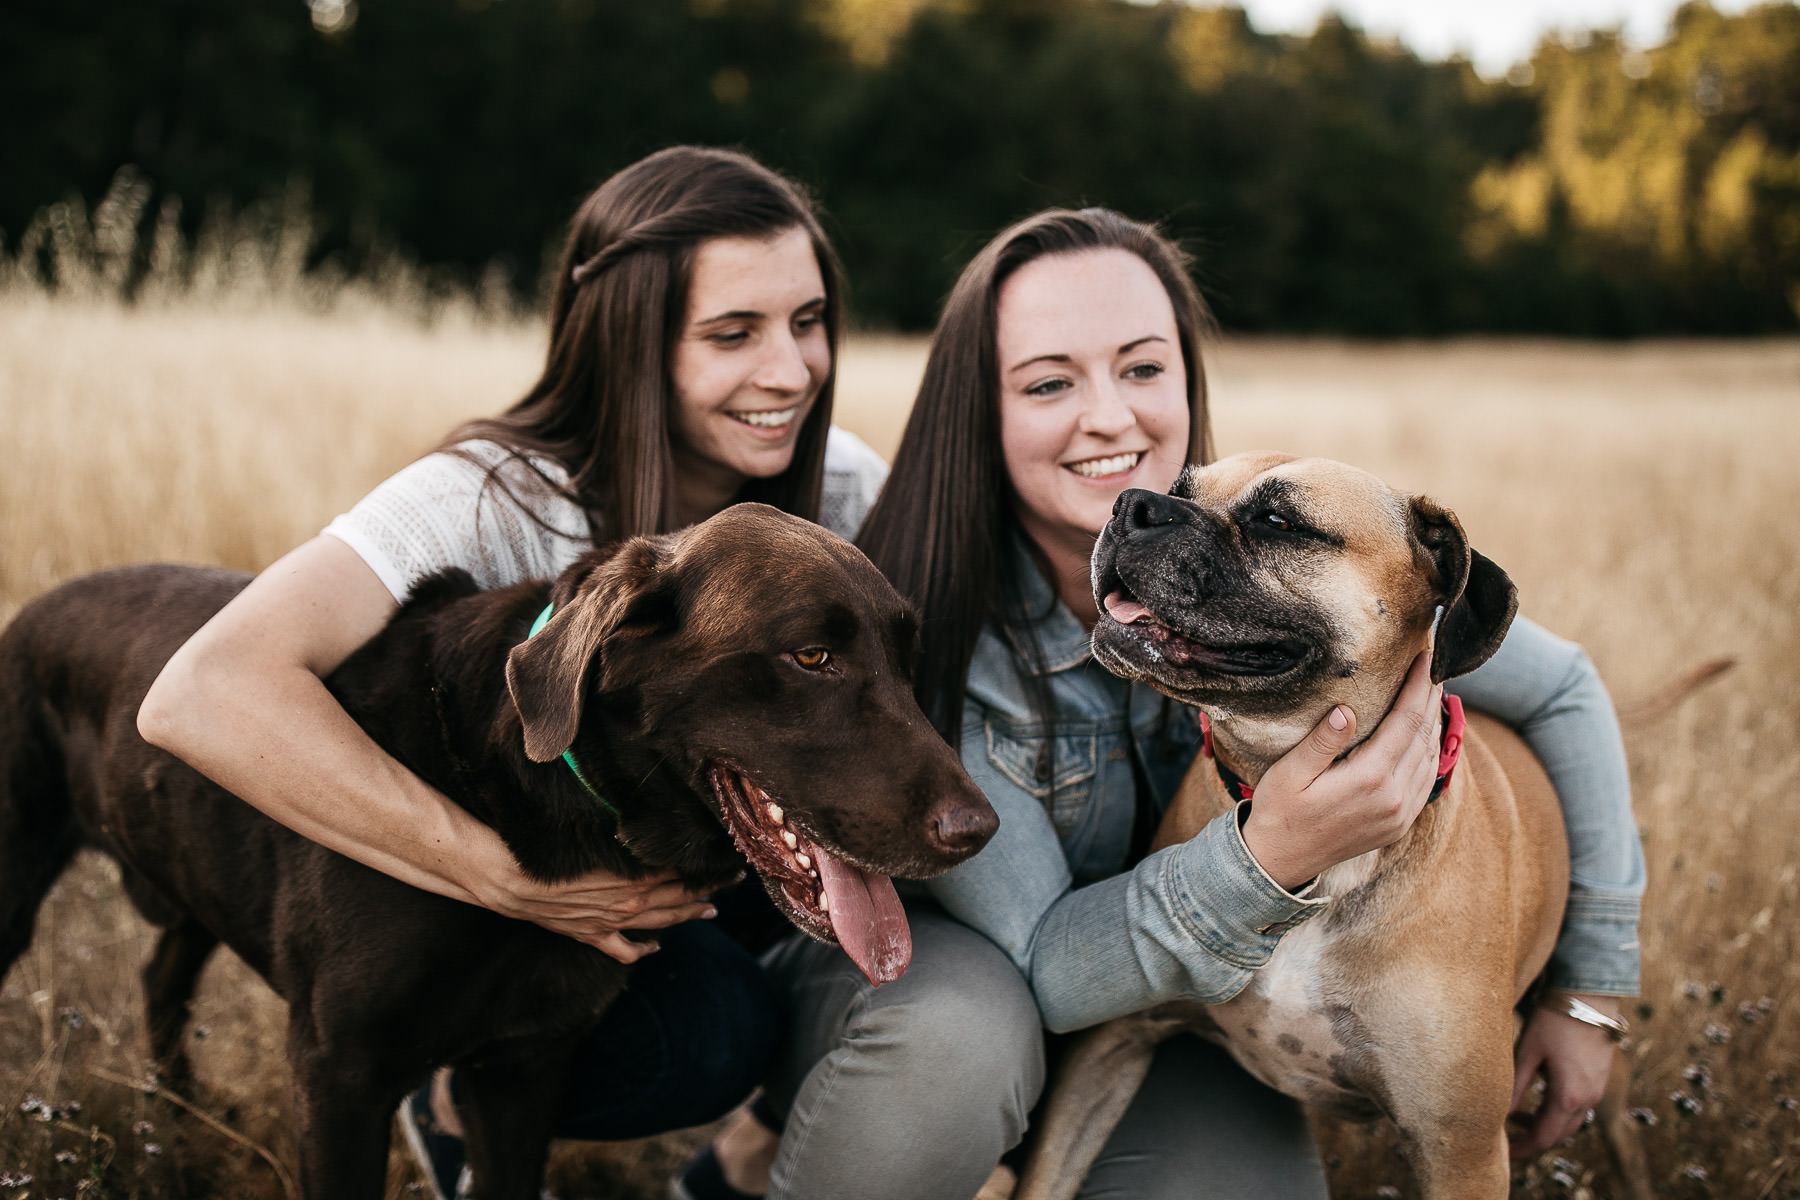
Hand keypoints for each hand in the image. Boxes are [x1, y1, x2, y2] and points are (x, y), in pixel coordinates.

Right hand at [478, 861, 719, 962]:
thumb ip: (630, 844)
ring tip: (711, 910)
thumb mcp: (599, 842)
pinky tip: (657, 948)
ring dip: (688, 916)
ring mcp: (613, 923)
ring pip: (661, 923)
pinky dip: (644, 950)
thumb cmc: (554, 853)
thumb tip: (656, 834)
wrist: (514, 882)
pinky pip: (624, 951)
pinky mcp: (593, 935)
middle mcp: (630, 903)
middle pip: (679, 897)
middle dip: (709, 888)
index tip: (728, 859)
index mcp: (634, 878)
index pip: (681, 872)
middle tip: (734, 880)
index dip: (706, 867)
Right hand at [1241, 649, 1443, 890]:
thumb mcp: (1290, 772)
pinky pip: (1427, 780)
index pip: (1406, 721)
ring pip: (1432, 758)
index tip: (1426, 658)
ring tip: (1433, 693)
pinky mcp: (1399, 824)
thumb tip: (1347, 709)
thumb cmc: (1279, 812)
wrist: (1281, 862)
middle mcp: (1394, 798)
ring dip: (1434, 723)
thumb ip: (1322, 741)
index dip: (1418, 686)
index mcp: (1370, 779)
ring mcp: (1400, 814)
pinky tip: (1426, 736)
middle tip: (1433, 667)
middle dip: (1431, 698)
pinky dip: (1431, 751)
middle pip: (1425, 736)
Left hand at [1508, 993, 1620, 1158]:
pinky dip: (1555, 1110)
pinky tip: (1535, 1097)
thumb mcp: (1528, 1052)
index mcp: (1569, 1097)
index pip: (1544, 1138)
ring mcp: (1597, 1090)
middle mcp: (1588, 1099)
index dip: (1522, 1149)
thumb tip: (1498, 1114)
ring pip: (1569, 1121)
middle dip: (1532, 1141)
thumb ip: (1515, 1086)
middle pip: (1559, 1135)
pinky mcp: (1598, 1078)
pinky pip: (1577, 1106)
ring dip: (1544, 1125)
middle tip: (1505, 1140)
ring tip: (1514, 1116)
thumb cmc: (1555, 1019)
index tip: (1503, 1155)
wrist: (1590, 995)